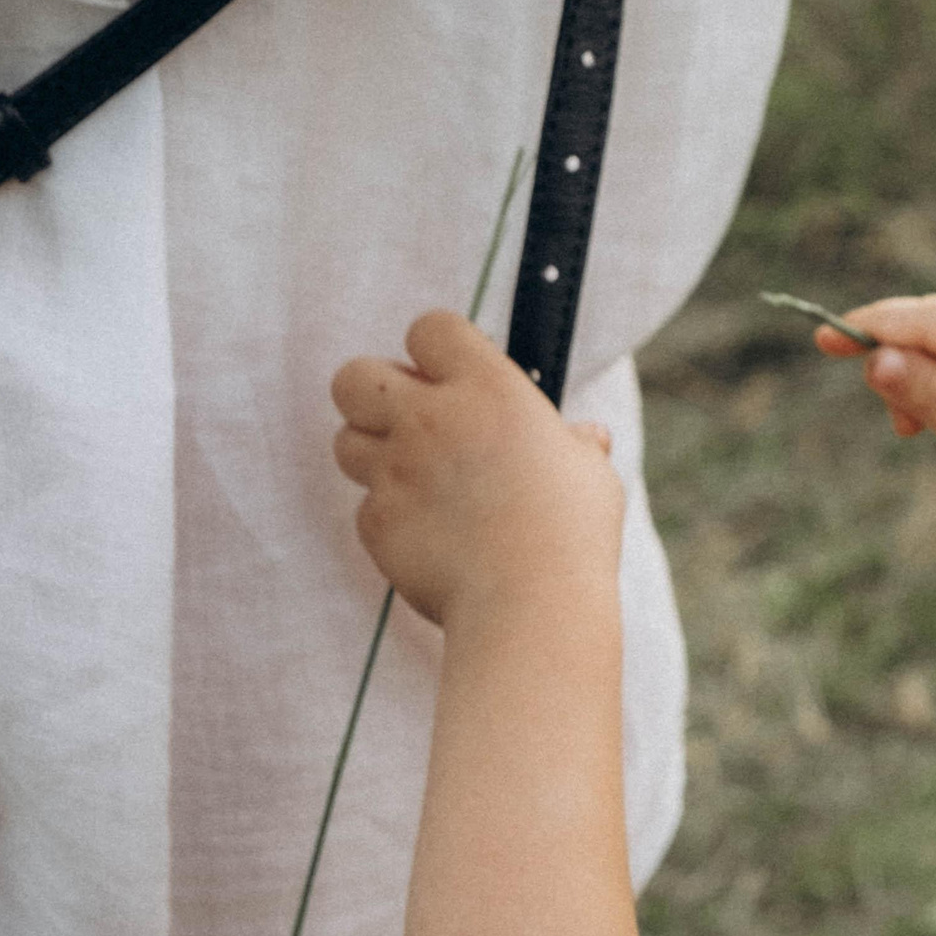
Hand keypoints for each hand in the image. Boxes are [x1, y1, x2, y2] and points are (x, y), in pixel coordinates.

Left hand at [331, 311, 624, 628]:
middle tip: (411, 423)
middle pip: (355, 376)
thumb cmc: (572, 537)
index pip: (431, 329)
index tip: (454, 378)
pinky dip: (391, 518)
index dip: (437, 351)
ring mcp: (395, 471)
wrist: (531, 607)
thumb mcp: (590, 475)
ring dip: (374, 454)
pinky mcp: (376, 522)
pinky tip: (432, 538)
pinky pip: (365, 507)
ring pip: (345, 441)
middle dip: (373, 393)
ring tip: (420, 482)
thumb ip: (576, 446)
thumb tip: (586, 438)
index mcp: (488, 390)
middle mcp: (430, 419)